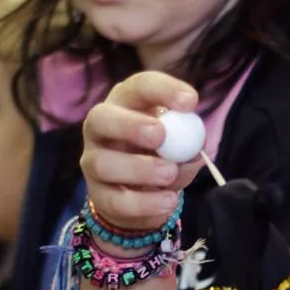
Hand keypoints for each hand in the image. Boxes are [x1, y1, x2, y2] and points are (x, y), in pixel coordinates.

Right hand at [79, 71, 202, 231]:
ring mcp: (93, 161)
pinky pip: (114, 200)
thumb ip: (188, 145)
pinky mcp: (97, 195)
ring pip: (103, 163)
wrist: (141, 198)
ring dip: (140, 168)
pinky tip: (167, 201)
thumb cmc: (162, 156)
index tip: (191, 102)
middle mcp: (101, 128)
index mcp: (126, 104)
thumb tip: (196, 148)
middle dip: (130, 125)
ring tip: (170, 174)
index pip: (139, 86)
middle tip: (160, 136)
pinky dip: (144, 203)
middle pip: (102, 118)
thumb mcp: (179, 146)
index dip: (163, 90)